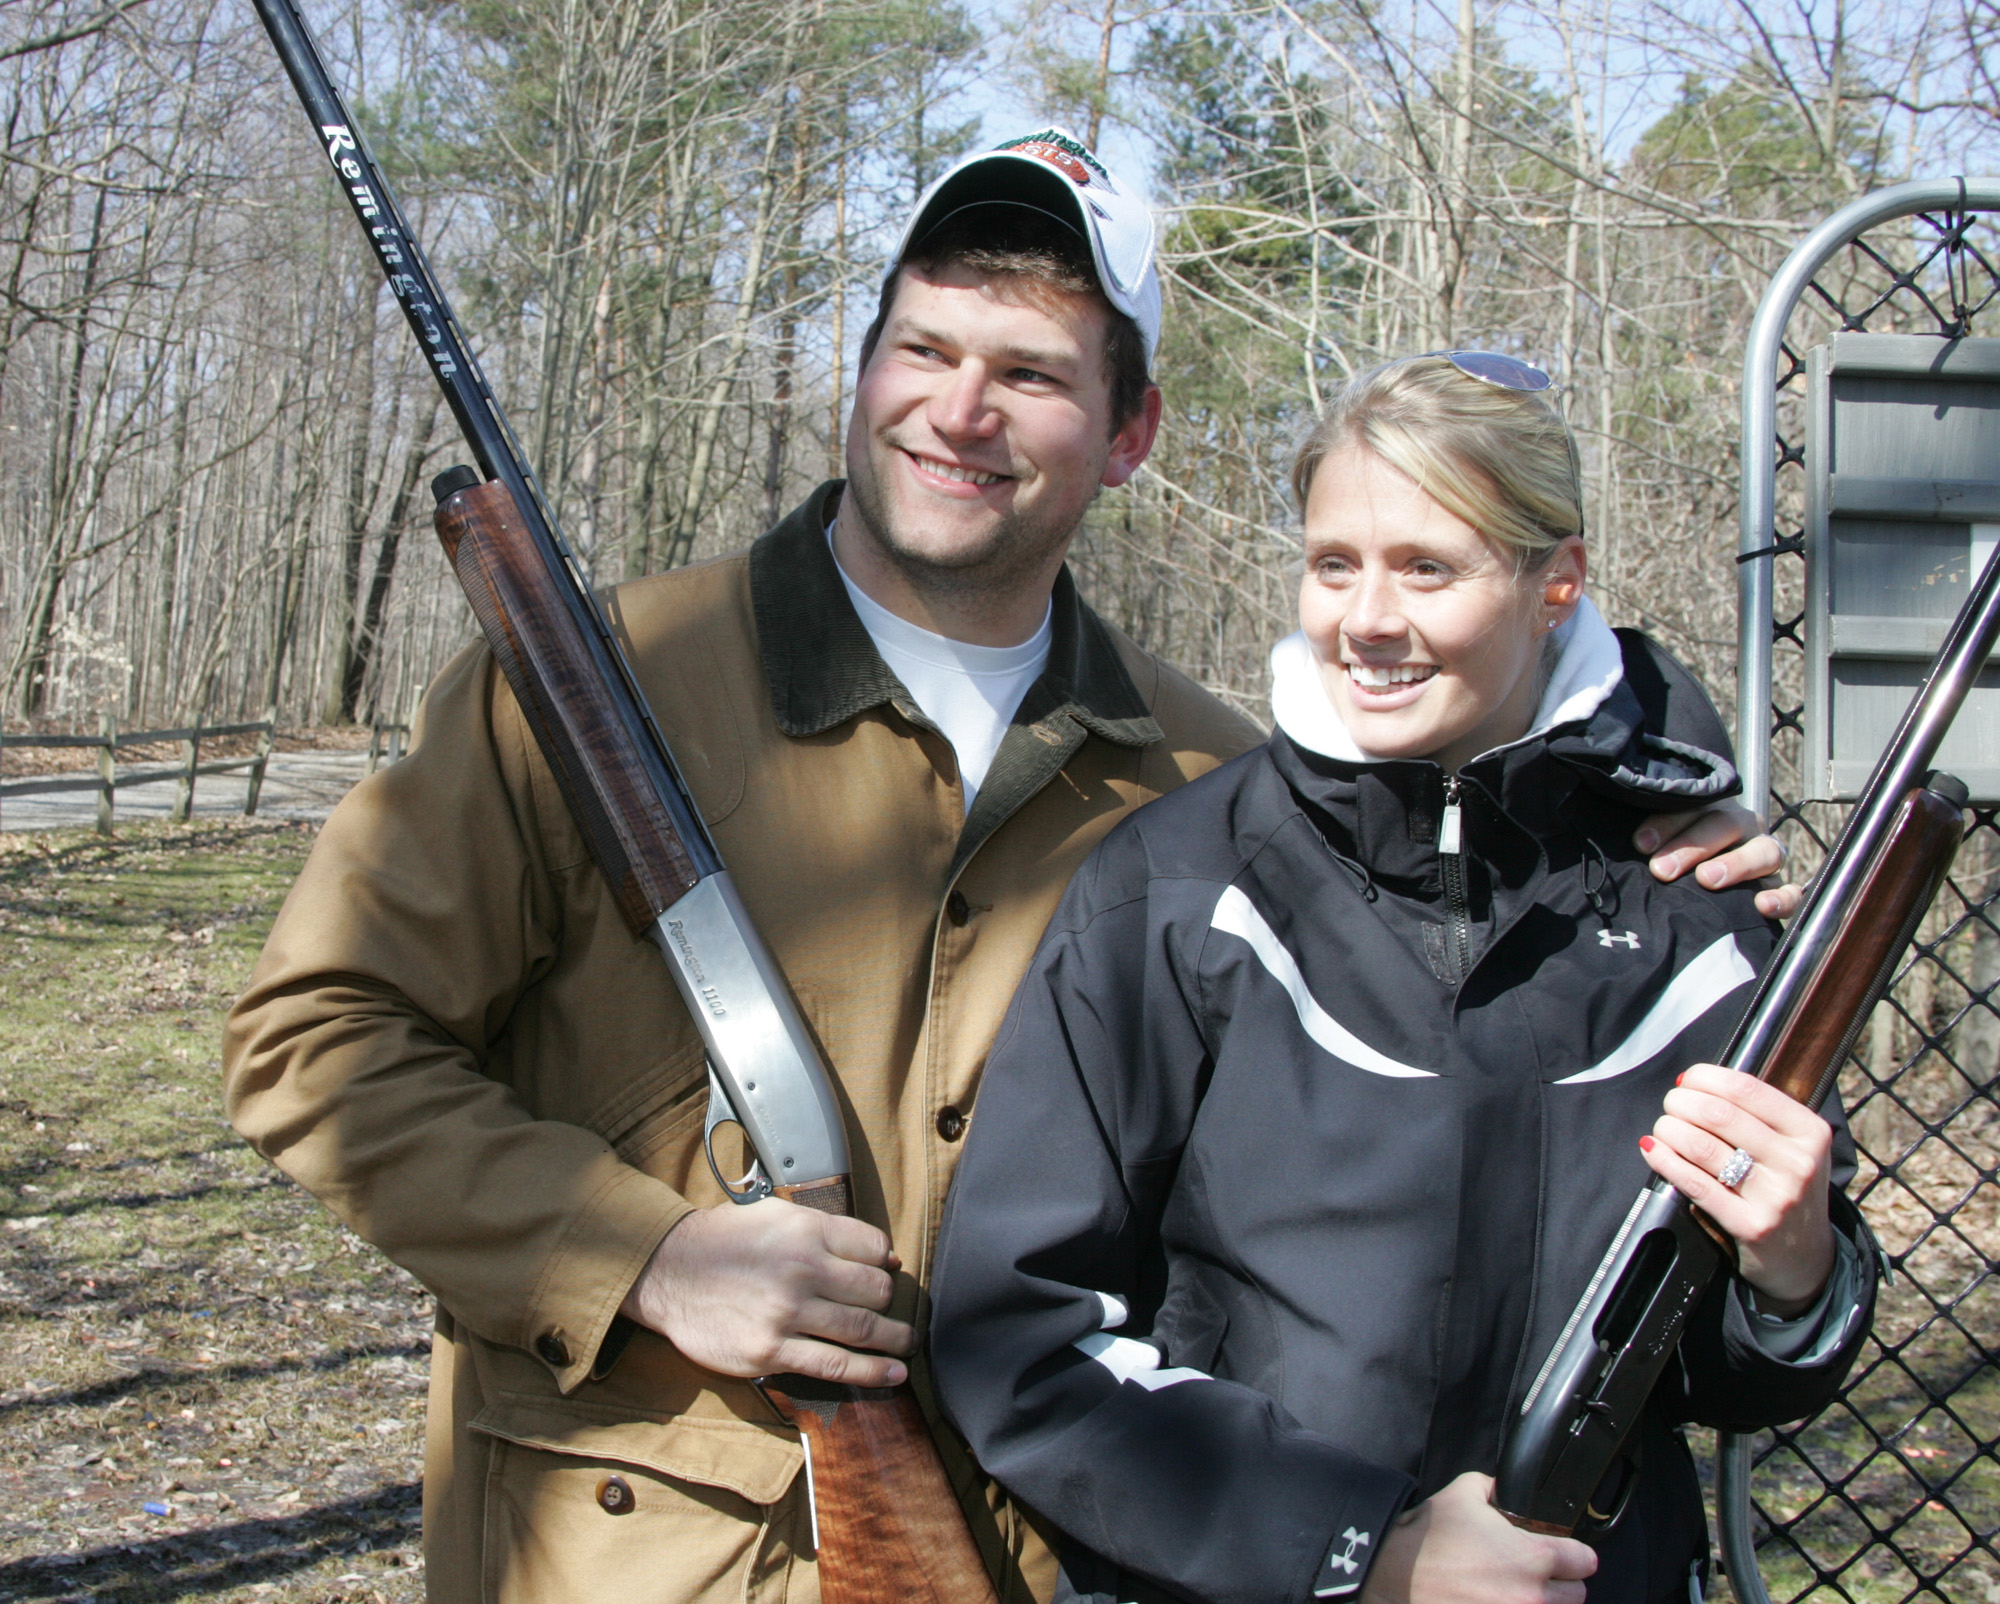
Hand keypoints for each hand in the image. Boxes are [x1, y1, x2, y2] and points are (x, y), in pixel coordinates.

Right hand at [619, 1198, 913, 1385]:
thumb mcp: (776, 1216)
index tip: (887, 1273)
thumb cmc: (725, 1242)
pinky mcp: (771, 1352)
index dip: (886, 1262)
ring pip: (861, 1329)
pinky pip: (833, 1365)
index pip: (873, 1247)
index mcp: (806, 1231)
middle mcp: (802, 1269)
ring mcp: (787, 1313)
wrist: (669, 1272)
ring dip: (894, 1339)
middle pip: (874, 1290)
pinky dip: (871, 1373)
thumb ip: (828, 1231)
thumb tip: (884, 1255)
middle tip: (895, 1311)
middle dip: (890, 1302)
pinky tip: (893, 1376)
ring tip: (907, 1344)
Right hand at [1361, 1473, 1595, 1603]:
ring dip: (1543, 1602)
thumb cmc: (1430, 1536)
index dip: (1574, 1552)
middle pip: (1578, 1595)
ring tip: (1515, 1590)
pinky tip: (1495, 1599)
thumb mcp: (1466, 1491)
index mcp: (1534, 1557)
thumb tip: (1508, 1491)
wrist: (1395, 1573)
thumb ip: (1498, 1488)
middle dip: (1561, 1582)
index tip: (1562, 1551)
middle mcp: (1534, 1596)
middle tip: (1535, 1573)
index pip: (1585, 1561)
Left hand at [1635, 803, 1798, 918]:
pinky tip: (1762, 905)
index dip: (1666, 824)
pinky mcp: (1778, 887)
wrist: (1709, 884)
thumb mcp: (1662, 845)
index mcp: (1708, 809)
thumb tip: (1629, 850)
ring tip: (1707, 880)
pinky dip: (1783, 897)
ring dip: (1735, 864)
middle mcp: (1740, 828)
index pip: (1690, 807)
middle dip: (1691, 845)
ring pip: (1763, 851)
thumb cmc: (1675, 858)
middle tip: (1663, 869)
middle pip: (1723, 824)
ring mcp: (1763, 855)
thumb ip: (1650, 845)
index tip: (1641, 844)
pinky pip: (1792, 890)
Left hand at [1639, 1063, 1836, 1314]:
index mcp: (1810, 1133)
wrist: (1806, 1255)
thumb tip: (1693, 1082)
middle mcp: (1798, 1163)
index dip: (1706, 1078)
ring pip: (1703, 1146)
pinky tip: (1653, 1150)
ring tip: (1663, 1127)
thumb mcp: (1791, 1146)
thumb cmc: (1785, 1187)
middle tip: (1671, 1104)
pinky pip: (1695, 1184)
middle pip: (1720, 1114)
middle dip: (1682, 1102)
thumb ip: (1756, 1114)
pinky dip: (1666, 1161)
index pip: (1747, 1089)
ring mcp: (1776, 1196)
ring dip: (1669, 1129)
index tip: (1688, 1080)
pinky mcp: (1751, 1225)